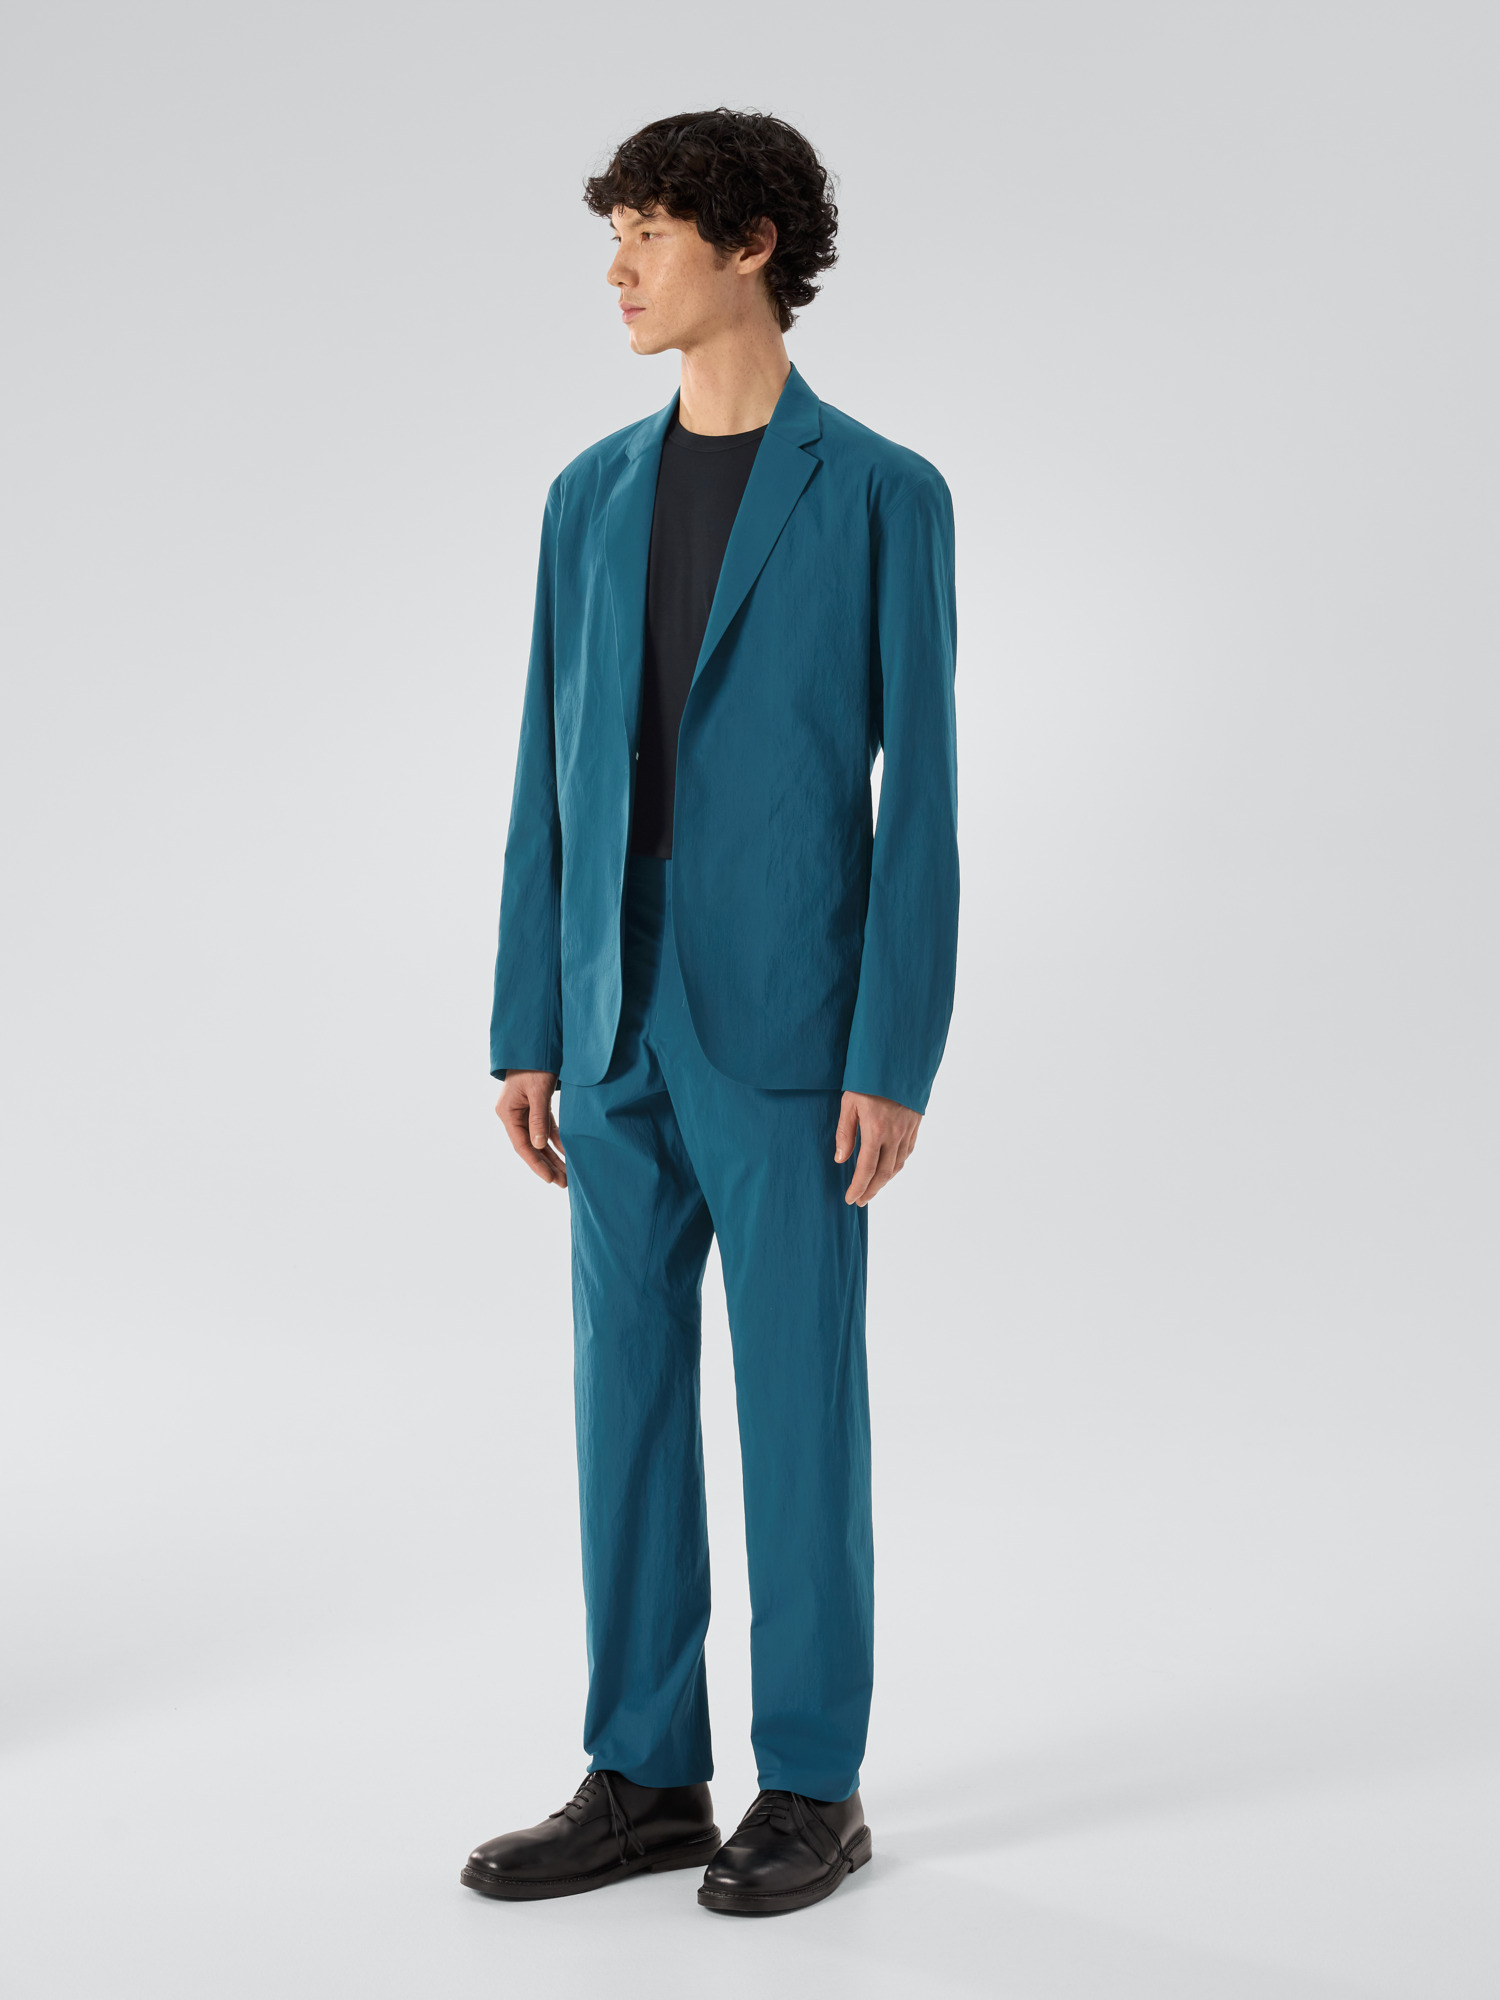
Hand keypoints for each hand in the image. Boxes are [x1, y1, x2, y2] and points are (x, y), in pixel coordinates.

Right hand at [495, 1070, 565, 1187]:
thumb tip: (539, 1145)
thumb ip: (539, 1118)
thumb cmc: (535, 1064)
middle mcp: (514, 1115)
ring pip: (539, 1140)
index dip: (536, 1164)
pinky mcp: (536, 1106)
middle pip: (531, 1146)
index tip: (550, 1179)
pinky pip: (547, 1129)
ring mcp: (524, 1111)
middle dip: (547, 1165)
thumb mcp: (538, 1091)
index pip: (522, 1145)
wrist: (538, 1043)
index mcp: (508, 1113)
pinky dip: (557, 1140)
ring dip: (553, 1156)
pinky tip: (567, 1153)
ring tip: (567, 1175)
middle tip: (563, 1183)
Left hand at [834, 1091, 920, 1205]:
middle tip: (861, 1200)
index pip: (866, 1169)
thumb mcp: (849, 1102)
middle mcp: (894, 1135)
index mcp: (876, 1131)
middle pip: (884, 1173)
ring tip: (873, 1188)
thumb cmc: (868, 1080)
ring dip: (886, 1180)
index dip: (858, 1187)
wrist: (898, 1060)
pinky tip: (890, 1168)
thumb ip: (845, 1133)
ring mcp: (907, 1130)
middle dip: (872, 1189)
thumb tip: (841, 1160)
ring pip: (898, 1164)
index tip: (850, 1199)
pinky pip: (908, 1151)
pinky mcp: (915, 1124)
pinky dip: (898, 1165)